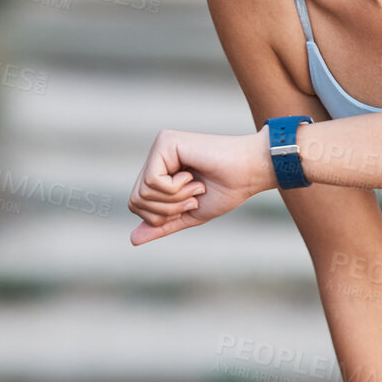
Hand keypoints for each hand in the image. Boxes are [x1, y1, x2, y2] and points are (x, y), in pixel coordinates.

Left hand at [128, 128, 272, 244]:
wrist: (249, 174)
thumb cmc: (226, 190)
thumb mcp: (189, 214)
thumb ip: (162, 224)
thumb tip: (132, 240)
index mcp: (160, 171)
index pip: (136, 204)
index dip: (160, 216)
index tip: (191, 203)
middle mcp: (156, 156)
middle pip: (135, 199)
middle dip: (167, 209)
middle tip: (193, 197)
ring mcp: (159, 147)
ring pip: (143, 192)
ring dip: (175, 198)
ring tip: (196, 186)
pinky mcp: (165, 141)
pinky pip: (152, 181)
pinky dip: (175, 189)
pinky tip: (193, 176)